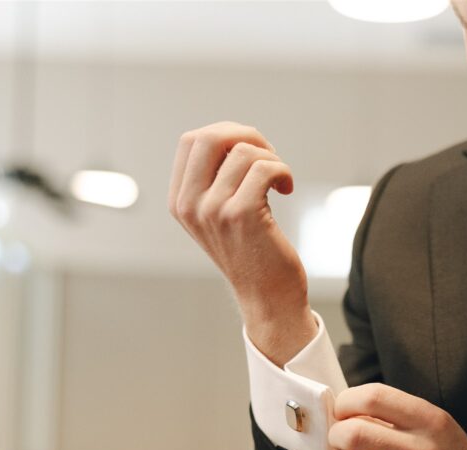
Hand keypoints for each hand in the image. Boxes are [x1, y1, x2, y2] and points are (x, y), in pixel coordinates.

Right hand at [168, 121, 315, 363]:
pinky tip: (286, 189)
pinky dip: (282, 171)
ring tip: (280, 181)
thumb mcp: (220, 217)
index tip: (252, 153)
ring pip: (244, 152)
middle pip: (209, 136)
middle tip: (270, 155)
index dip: (227, 135)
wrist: (268, 299)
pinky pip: (265, 168)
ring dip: (272, 159)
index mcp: (180, 202)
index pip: (191, 141)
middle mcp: (189, 205)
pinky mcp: (241, 215)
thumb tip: (235, 136)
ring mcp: (212, 210)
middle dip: (246, 135)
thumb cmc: (253, 254)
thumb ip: (215, 182)